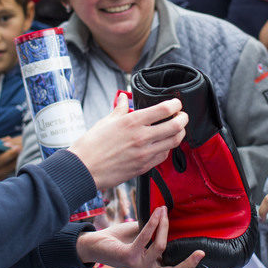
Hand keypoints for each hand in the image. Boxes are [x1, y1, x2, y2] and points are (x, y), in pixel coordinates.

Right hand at [70, 93, 186, 189]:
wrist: (84, 169)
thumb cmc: (91, 145)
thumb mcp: (106, 121)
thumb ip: (119, 108)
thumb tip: (123, 98)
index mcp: (132, 121)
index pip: (164, 109)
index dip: (176, 104)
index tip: (177, 103)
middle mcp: (142, 137)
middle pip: (175, 126)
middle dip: (183, 119)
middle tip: (182, 116)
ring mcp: (144, 153)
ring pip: (174, 142)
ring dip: (179, 134)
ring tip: (177, 129)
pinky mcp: (144, 167)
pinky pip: (164, 156)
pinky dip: (167, 148)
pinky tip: (163, 144)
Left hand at [75, 206, 209, 267]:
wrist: (94, 243)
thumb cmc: (119, 239)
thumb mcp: (142, 236)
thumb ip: (156, 233)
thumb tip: (171, 217)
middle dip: (188, 265)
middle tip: (201, 252)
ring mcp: (138, 267)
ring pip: (161, 248)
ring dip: (164, 227)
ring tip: (165, 211)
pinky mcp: (128, 258)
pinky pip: (146, 238)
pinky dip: (153, 223)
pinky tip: (157, 213)